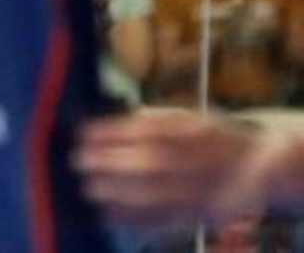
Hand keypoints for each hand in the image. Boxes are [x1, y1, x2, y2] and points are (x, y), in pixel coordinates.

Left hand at [75, 111, 292, 230]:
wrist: (256, 163)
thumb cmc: (207, 135)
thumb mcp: (185, 116)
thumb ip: (150, 119)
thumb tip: (105, 125)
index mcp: (196, 130)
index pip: (149, 131)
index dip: (113, 133)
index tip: (83, 133)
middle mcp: (201, 160)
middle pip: (152, 163)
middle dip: (110, 163)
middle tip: (79, 161)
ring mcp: (202, 189)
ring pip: (158, 195)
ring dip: (117, 193)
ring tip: (88, 188)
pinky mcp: (199, 214)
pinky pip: (165, 220)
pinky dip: (133, 219)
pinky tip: (106, 213)